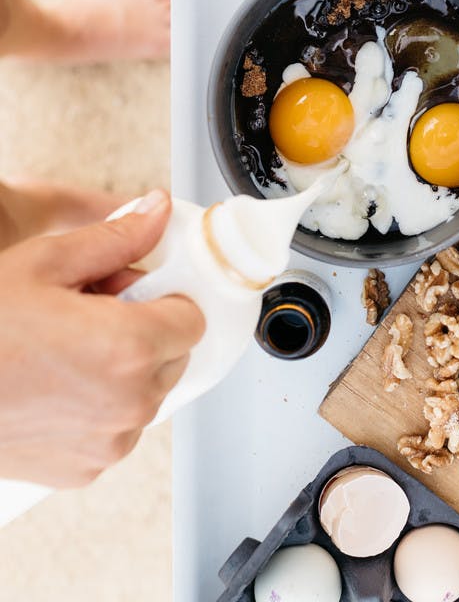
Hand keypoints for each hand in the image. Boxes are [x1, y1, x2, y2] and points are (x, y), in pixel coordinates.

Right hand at [0, 190, 204, 487]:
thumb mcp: (42, 263)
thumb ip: (116, 238)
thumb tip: (158, 211)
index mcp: (130, 348)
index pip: (193, 319)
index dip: (166, 299)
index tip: (138, 293)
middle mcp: (129, 403)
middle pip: (174, 355)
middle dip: (145, 330)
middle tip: (93, 314)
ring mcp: (108, 443)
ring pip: (148, 391)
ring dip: (124, 369)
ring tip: (67, 349)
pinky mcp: (85, 469)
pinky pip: (117, 427)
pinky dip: (100, 406)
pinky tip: (56, 384)